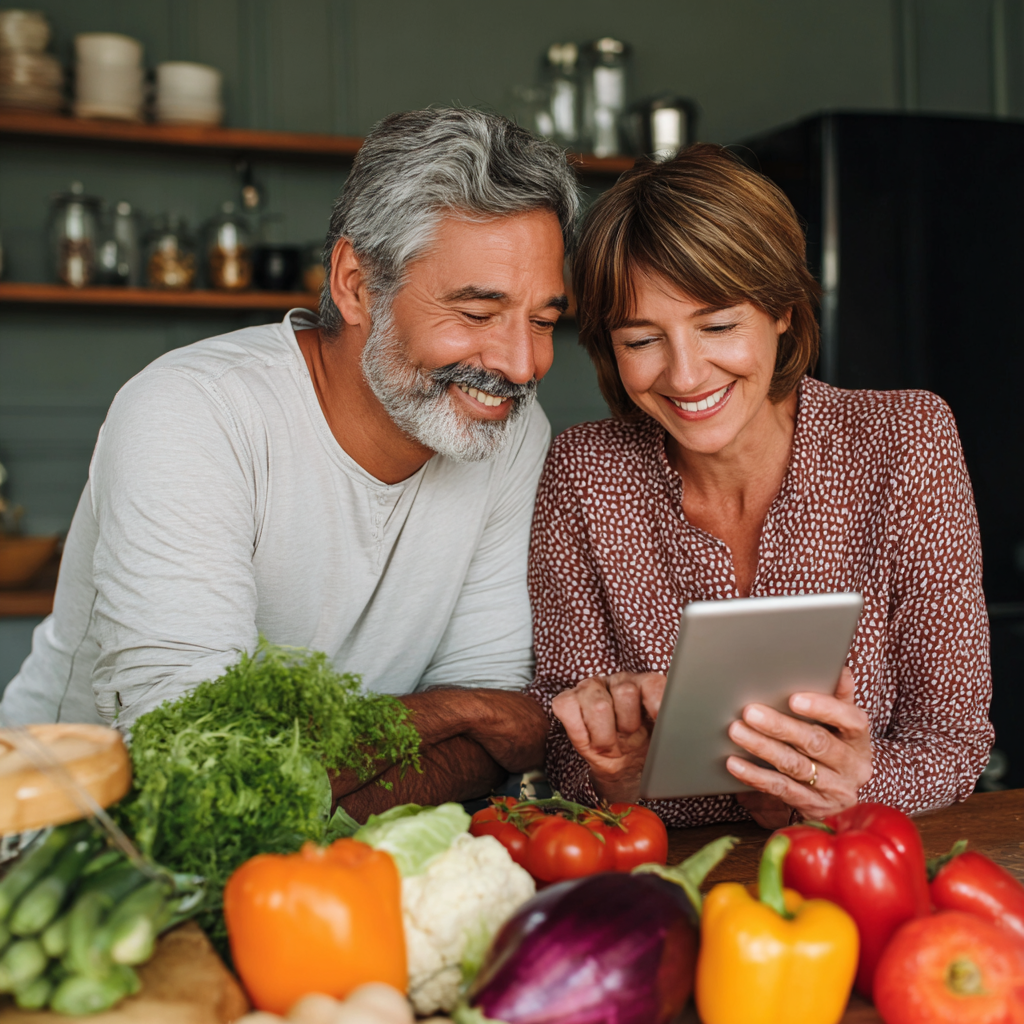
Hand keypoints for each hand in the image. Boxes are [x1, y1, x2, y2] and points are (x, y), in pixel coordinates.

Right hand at [551, 672, 665, 803]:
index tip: (658, 719)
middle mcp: (617, 680)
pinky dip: (580, 731)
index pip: (652, 682)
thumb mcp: (664, 736)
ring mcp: (590, 688)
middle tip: (628, 738)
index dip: (656, 700)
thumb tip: (686, 721)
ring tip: (610, 744)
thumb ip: (673, 723)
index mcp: (644, 684)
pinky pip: (567, 709)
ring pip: (599, 705)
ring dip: (605, 736)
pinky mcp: (566, 700)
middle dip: (628, 725)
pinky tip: (589, 738)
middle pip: (625, 692)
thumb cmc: (645, 747)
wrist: (624, 766)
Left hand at [726, 667, 872, 824]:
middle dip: (780, 726)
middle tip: (750, 711)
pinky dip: (755, 775)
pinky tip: (735, 763)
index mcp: (859, 739)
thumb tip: (840, 668)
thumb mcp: (843, 721)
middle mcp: (852, 766)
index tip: (794, 699)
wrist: (841, 790)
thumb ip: (839, 695)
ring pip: (795, 766)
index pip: (850, 720)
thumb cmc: (836, 743)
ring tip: (737, 731)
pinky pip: (780, 789)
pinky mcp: (812, 806)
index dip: (823, 708)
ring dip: (763, 747)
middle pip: (816, 743)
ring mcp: (833, 789)